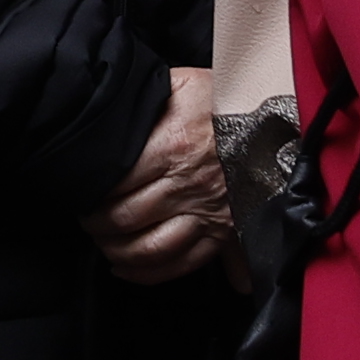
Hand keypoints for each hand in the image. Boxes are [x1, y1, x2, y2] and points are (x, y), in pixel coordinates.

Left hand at [81, 68, 228, 280]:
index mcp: (172, 147)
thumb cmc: (228, 99)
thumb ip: (146, 103)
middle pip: (125, 218)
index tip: (78, 188)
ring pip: (149, 248)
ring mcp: (207, 214)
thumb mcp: (183, 85)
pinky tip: (126, 268)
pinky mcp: (224, 233)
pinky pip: (181, 263)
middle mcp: (188, 186)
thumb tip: (109, 116)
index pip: (113, 181)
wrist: (281, 120)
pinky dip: (148, 273)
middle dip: (96, 222)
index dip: (88, 189)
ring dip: (116, 250)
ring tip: (102, 241)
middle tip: (84, 216)